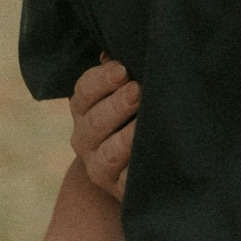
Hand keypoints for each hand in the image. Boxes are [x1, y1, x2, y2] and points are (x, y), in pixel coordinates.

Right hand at [70, 56, 138, 200]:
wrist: (133, 167)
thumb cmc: (134, 114)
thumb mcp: (125, 90)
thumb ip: (121, 71)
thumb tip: (116, 52)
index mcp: (85, 108)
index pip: (84, 91)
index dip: (102, 80)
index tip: (123, 69)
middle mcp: (85, 137)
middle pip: (94, 121)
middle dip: (116, 105)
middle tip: (138, 91)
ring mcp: (100, 166)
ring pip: (109, 154)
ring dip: (127, 138)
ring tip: (144, 124)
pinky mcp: (120, 189)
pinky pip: (128, 182)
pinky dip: (138, 171)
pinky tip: (155, 157)